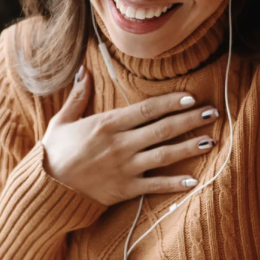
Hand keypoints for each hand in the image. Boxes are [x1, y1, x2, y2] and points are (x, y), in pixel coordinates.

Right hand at [40, 66, 219, 205]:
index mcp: (107, 124)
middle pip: (163, 129)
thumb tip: (83, 70)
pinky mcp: (125, 190)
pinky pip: (155, 186)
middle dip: (190, 119)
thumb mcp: (62, 120)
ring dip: (190, 147)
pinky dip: (175, 184)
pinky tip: (194, 180)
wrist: (46, 188)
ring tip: (211, 140)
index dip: (171, 102)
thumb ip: (78, 96)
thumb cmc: (54, 152)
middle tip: (213, 112)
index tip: (191, 97)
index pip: (147, 109)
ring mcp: (125, 168)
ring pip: (164, 155)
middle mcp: (120, 144)